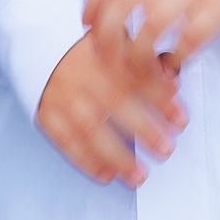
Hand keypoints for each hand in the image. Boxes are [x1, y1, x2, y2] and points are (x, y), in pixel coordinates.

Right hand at [34, 34, 185, 187]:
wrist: (39, 45)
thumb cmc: (90, 52)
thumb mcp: (118, 43)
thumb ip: (146, 61)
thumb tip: (174, 79)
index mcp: (105, 53)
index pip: (137, 75)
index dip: (161, 99)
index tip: (180, 120)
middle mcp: (84, 75)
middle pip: (116, 103)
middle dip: (144, 129)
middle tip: (166, 150)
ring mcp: (63, 96)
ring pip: (91, 128)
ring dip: (117, 156)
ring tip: (139, 176)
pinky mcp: (47, 114)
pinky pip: (66, 140)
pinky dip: (86, 161)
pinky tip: (106, 175)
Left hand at [81, 0, 219, 75]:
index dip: (93, 3)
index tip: (87, 25)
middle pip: (125, 0)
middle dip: (108, 34)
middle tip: (105, 57)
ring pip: (154, 23)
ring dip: (139, 53)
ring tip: (137, 70)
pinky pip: (192, 36)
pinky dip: (177, 55)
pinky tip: (170, 66)